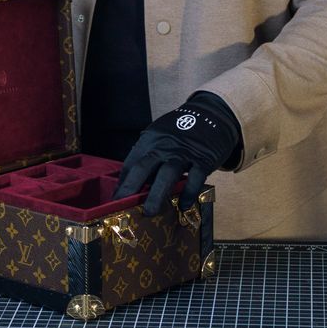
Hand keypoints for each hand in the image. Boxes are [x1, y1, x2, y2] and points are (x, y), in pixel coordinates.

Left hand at [113, 92, 240, 215]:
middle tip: (123, 208)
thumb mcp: (161, 136)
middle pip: (143, 167)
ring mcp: (183, 152)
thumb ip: (149, 155)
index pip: (131, 163)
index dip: (122, 183)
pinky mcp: (203, 159)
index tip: (116, 200)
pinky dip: (188, 193)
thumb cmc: (181, 130)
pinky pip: (194, 178)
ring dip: (157, 194)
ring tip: (149, 212)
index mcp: (150, 139)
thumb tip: (133, 181)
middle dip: (131, 189)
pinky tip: (184, 206)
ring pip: (167, 173)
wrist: (211, 115)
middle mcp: (164, 145)